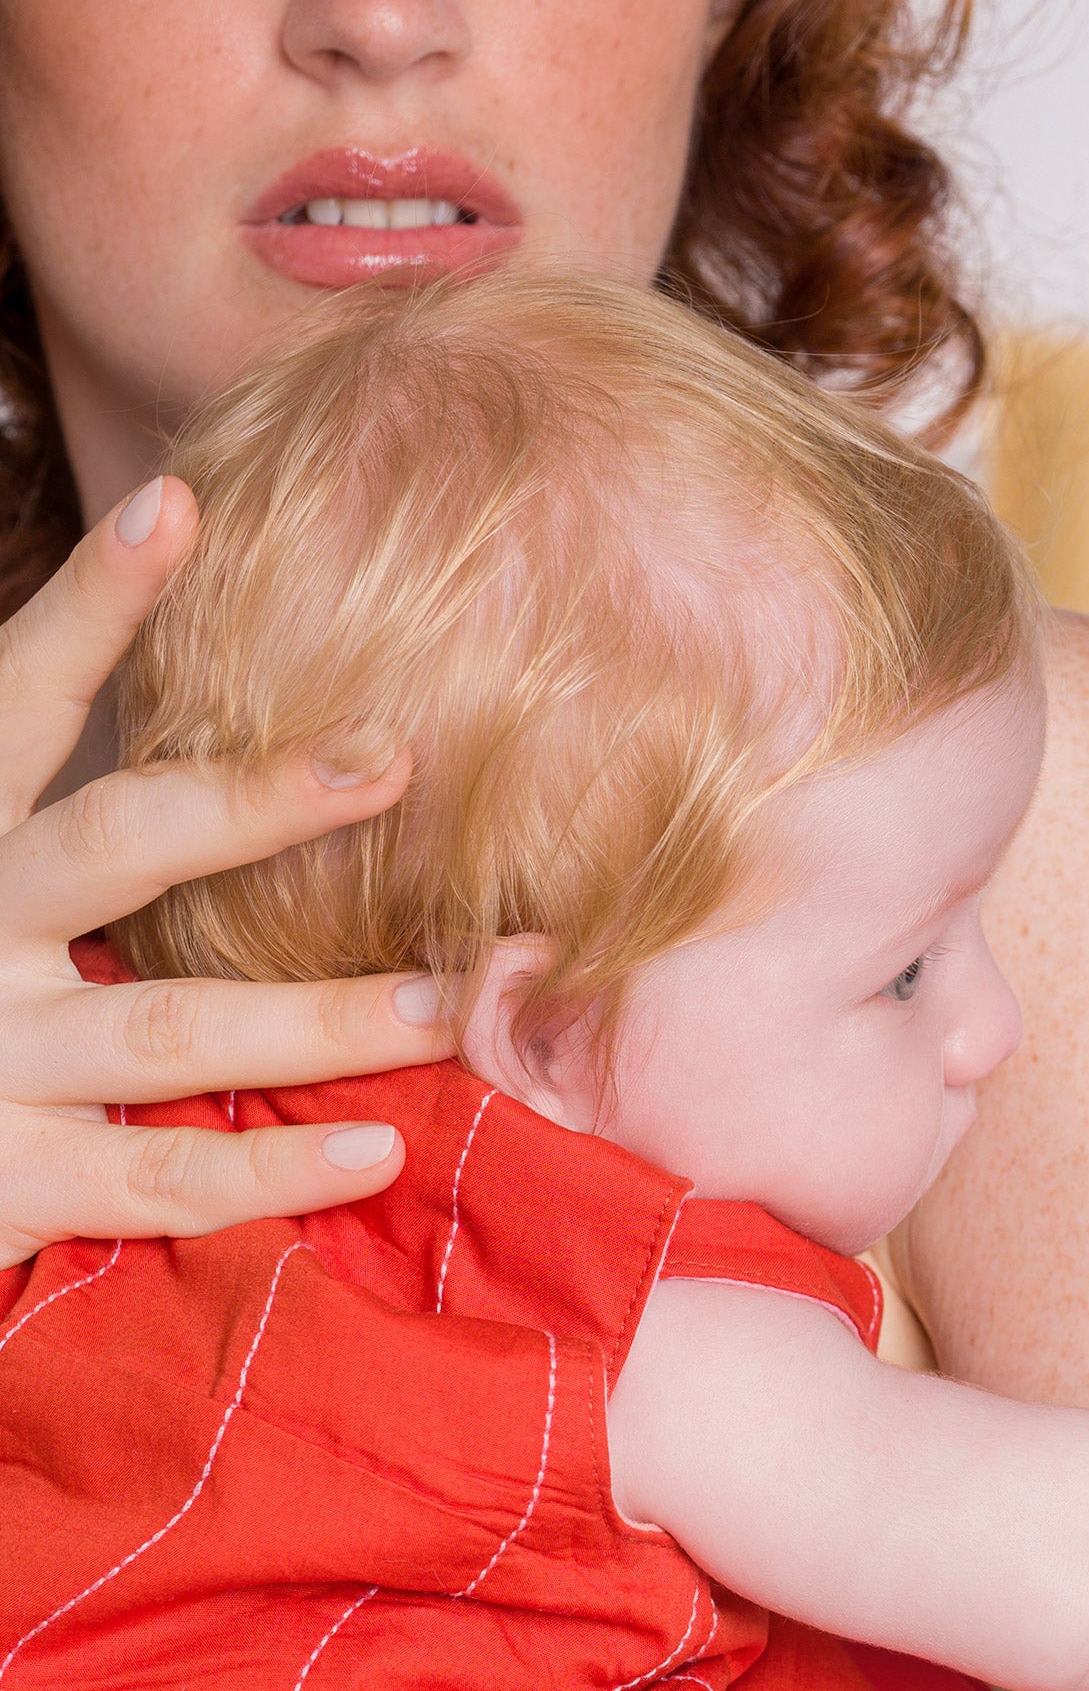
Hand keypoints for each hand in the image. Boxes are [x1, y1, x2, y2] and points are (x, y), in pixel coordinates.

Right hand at [0, 474, 433, 1265]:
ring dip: (320, 1016)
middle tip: (393, 758)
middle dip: (255, 800)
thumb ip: (87, 824)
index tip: (177, 506)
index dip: (94, 605)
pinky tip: (376, 1151)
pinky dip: (273, 1170)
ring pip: (173, 1024)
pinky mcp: (13, 1184)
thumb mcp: (4, 894)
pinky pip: (163, 1179)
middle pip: (117, 842)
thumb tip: (199, 633)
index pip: (19, 701)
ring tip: (444, 998)